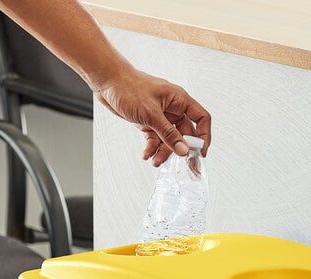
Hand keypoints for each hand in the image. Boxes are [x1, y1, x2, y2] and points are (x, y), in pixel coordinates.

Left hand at [95, 68, 210, 166]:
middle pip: (185, 133)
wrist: (107, 81)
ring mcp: (160, 116)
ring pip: (169, 139)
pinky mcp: (148, 122)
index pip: (201, 118)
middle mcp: (172, 109)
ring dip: (163, 152)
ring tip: (155, 161)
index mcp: (179, 100)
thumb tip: (184, 150)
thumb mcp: (151, 114)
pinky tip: (146, 154)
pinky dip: (151, 148)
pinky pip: (155, 139)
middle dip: (182, 150)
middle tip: (183, 166)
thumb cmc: (128, 87)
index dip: (204, 136)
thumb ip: (168, 134)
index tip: (200, 152)